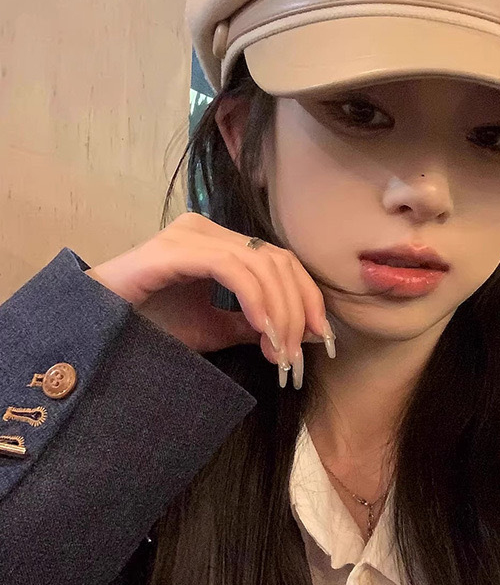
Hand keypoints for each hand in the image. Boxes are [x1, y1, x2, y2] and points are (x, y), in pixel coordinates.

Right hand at [83, 212, 335, 388]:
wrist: (93, 330)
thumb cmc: (150, 327)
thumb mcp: (214, 328)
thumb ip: (252, 324)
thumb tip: (297, 334)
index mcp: (222, 243)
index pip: (281, 261)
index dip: (307, 297)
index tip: (321, 337)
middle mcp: (210, 230)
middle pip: (278, 261)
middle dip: (298, 309)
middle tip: (299, 354)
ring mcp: (192, 235)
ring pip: (261, 264)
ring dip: (280, 312)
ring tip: (280, 352)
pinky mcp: (174, 248)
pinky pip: (231, 268)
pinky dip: (255, 300)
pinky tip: (262, 331)